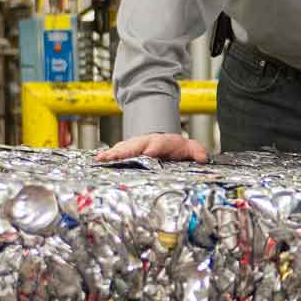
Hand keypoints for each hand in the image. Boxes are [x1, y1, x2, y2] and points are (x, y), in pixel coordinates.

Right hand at [95, 133, 209, 162]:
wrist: (165, 140)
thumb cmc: (176, 147)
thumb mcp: (190, 148)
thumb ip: (197, 151)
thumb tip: (203, 158)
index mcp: (163, 142)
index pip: (159, 144)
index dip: (154, 148)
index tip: (149, 153)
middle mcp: (147, 141)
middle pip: (135, 146)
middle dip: (125, 151)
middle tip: (115, 157)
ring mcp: (136, 145)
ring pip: (123, 148)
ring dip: (112, 154)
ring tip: (101, 159)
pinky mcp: (127, 150)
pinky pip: (116, 152)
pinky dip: (107, 156)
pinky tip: (97, 160)